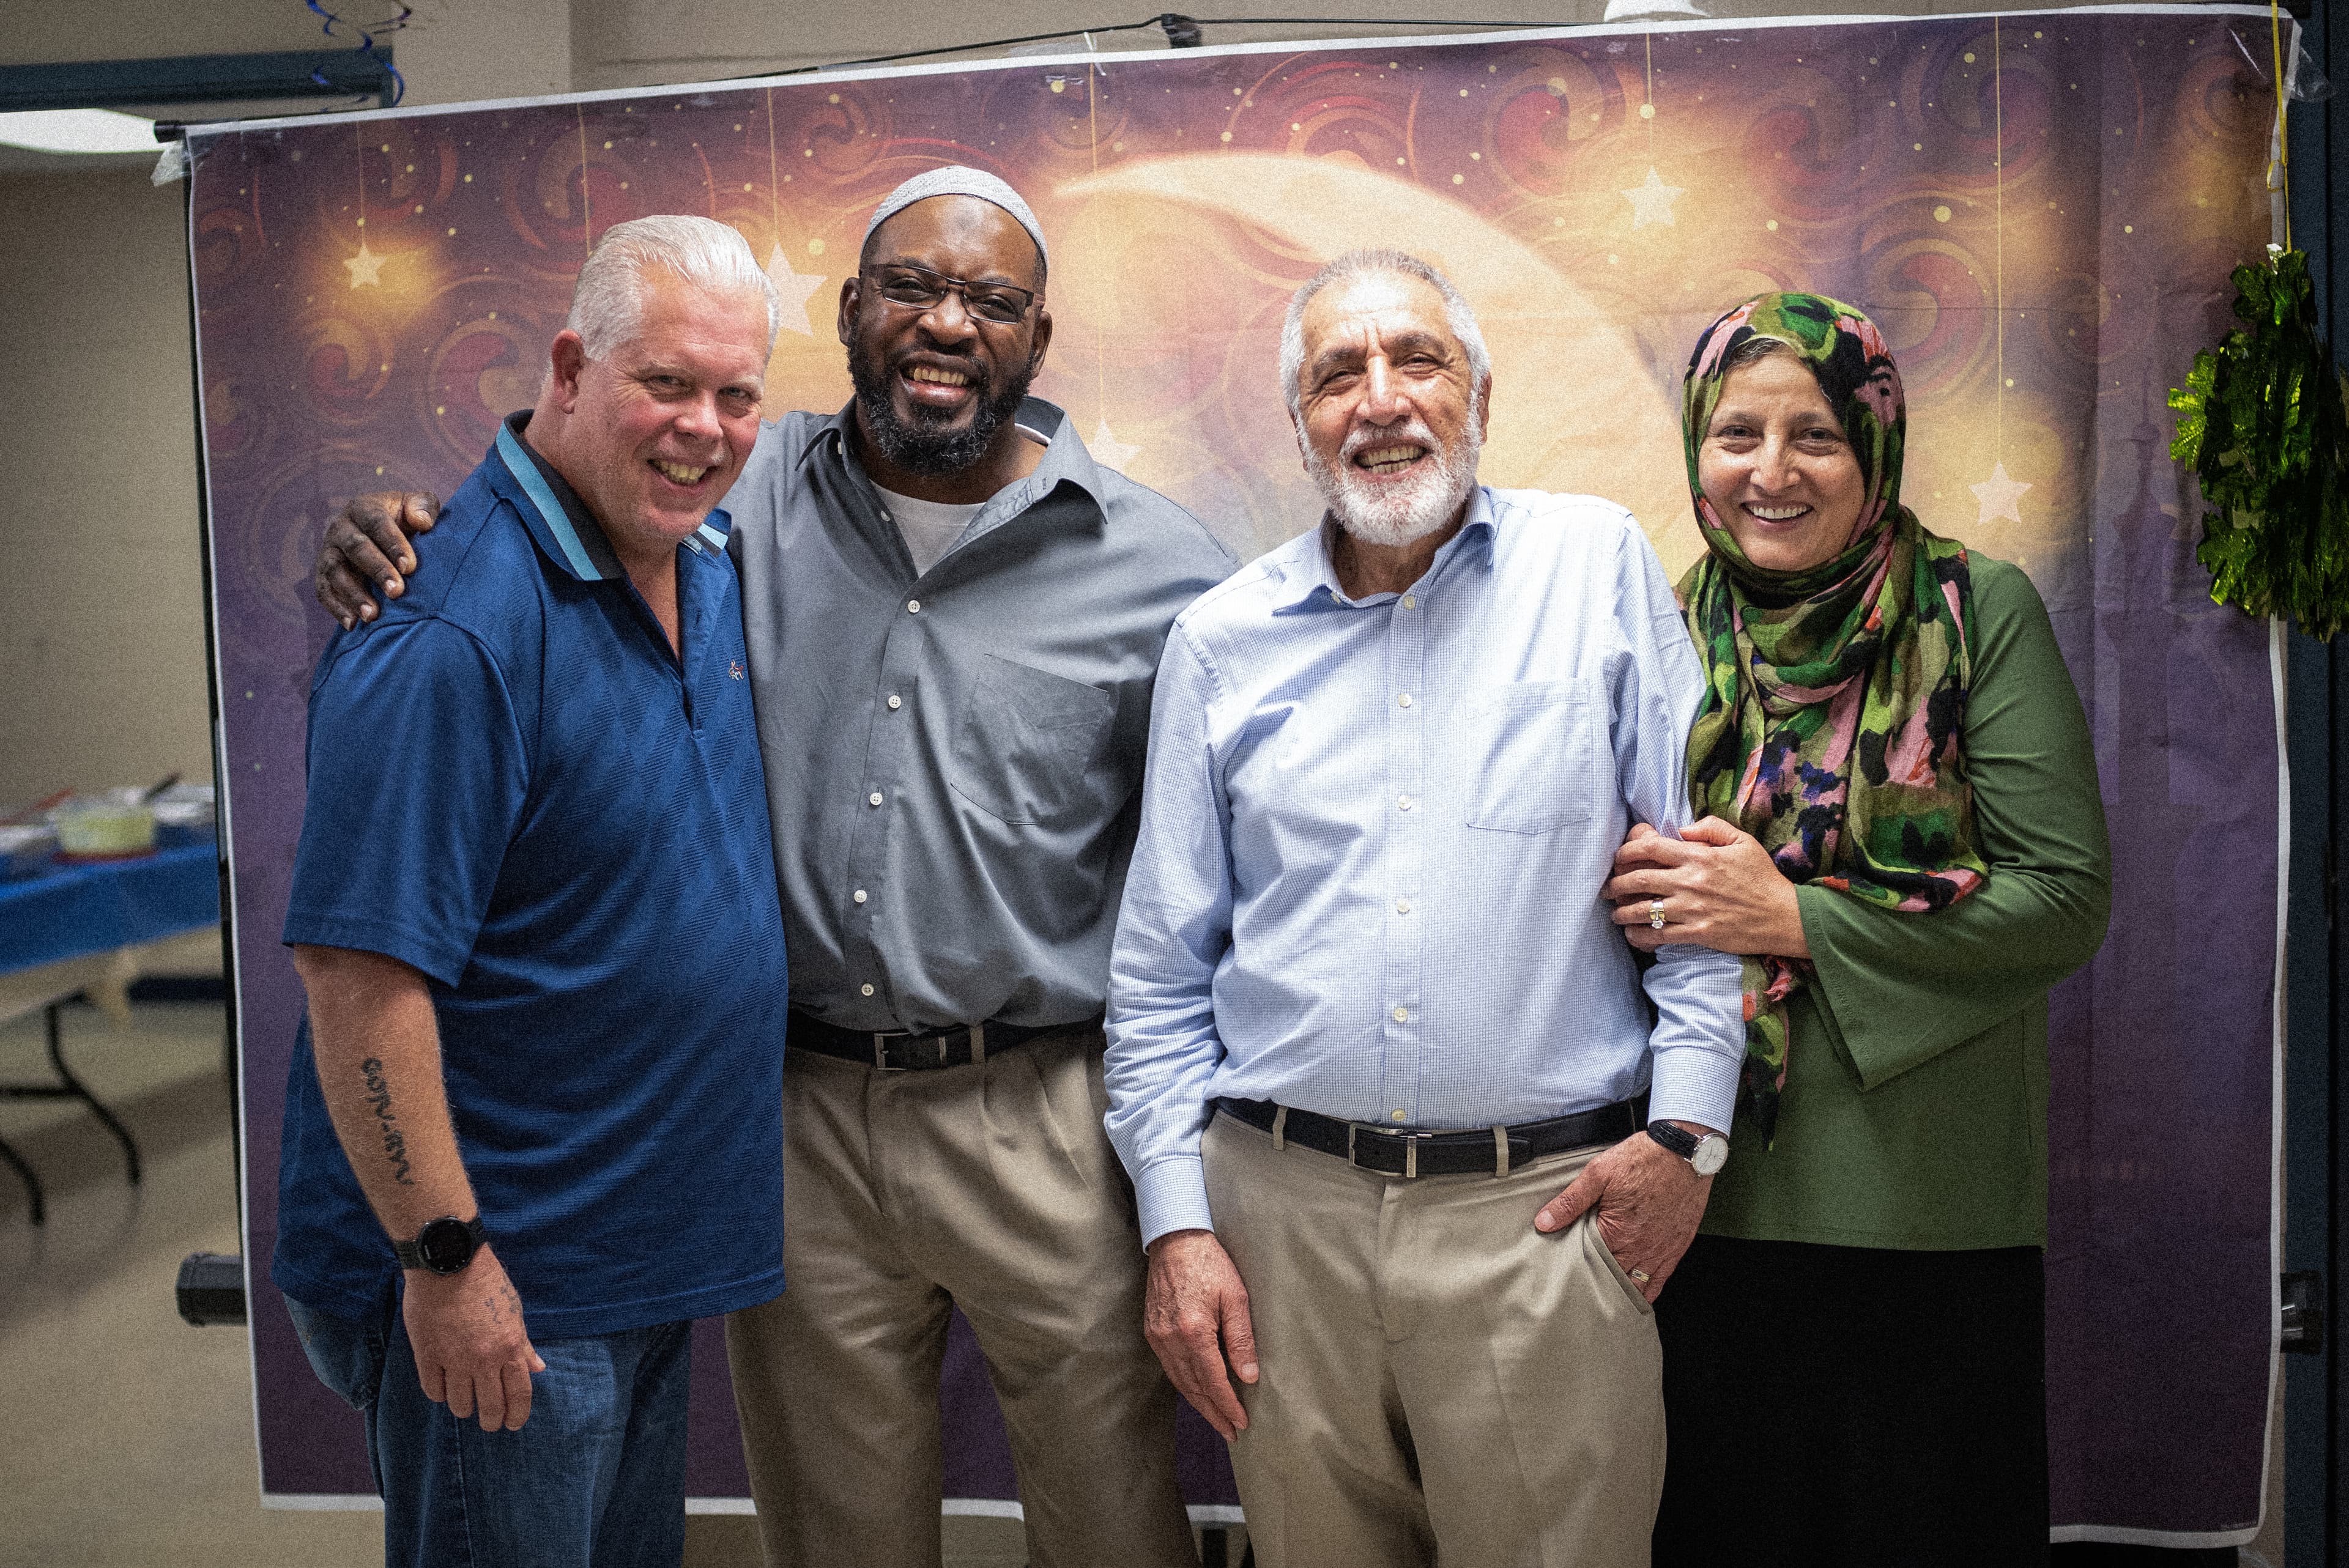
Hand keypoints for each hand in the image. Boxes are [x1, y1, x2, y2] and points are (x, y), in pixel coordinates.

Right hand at [317, 490, 440, 629]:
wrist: (383, 534)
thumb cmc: (405, 520)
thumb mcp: (417, 506)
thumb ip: (424, 505)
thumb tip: (422, 521)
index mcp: (363, 508)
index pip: (376, 523)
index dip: (393, 544)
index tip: (410, 567)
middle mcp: (341, 528)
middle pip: (356, 548)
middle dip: (376, 570)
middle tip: (397, 592)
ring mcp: (329, 551)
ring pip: (335, 571)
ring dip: (353, 594)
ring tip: (373, 615)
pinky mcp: (323, 574)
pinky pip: (323, 590)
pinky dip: (335, 607)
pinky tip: (352, 625)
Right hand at [401, 1246, 545, 1430]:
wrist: (450, 1262)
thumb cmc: (486, 1282)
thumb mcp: (514, 1311)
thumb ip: (524, 1344)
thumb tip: (538, 1368)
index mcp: (510, 1346)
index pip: (519, 1393)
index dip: (517, 1414)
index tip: (513, 1423)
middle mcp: (484, 1359)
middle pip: (490, 1406)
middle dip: (492, 1420)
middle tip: (490, 1423)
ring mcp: (454, 1359)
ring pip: (460, 1403)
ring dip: (465, 1408)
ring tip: (466, 1405)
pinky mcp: (427, 1355)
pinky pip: (434, 1389)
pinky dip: (440, 1394)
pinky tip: (444, 1389)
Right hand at [1143, 1229, 1259, 1439]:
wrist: (1175, 1239)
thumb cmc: (1210, 1263)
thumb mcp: (1236, 1298)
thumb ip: (1241, 1339)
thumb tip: (1248, 1377)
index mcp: (1194, 1332)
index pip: (1213, 1381)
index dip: (1228, 1405)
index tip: (1241, 1423)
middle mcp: (1171, 1339)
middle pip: (1194, 1387)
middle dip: (1213, 1413)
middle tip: (1229, 1433)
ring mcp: (1158, 1336)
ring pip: (1179, 1380)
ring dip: (1198, 1403)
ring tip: (1216, 1419)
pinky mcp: (1152, 1330)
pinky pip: (1169, 1367)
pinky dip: (1184, 1384)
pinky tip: (1196, 1390)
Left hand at [1532, 1126, 1713, 1302]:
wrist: (1683, 1152)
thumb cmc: (1642, 1160)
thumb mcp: (1598, 1174)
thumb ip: (1570, 1201)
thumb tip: (1544, 1222)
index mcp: (1617, 1233)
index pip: (1589, 1264)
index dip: (1576, 1269)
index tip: (1565, 1272)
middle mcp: (1640, 1248)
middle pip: (1612, 1278)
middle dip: (1597, 1282)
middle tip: (1581, 1286)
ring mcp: (1660, 1251)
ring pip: (1636, 1285)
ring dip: (1620, 1290)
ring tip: (1605, 1293)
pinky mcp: (1677, 1248)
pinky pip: (1660, 1280)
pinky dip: (1647, 1291)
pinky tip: (1637, 1295)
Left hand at [1604, 816, 1808, 957]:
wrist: (1785, 916)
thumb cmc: (1763, 878)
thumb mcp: (1743, 841)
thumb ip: (1711, 827)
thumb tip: (1682, 830)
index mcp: (1699, 856)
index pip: (1649, 847)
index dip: (1625, 851)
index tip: (1618, 858)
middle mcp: (1690, 881)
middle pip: (1637, 879)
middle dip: (1615, 884)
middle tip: (1607, 888)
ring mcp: (1692, 909)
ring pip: (1642, 910)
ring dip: (1621, 912)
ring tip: (1615, 914)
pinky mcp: (1697, 933)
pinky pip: (1657, 936)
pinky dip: (1639, 936)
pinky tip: (1632, 935)